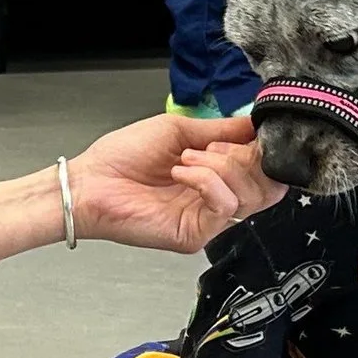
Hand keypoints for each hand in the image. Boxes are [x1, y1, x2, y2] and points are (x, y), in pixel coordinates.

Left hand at [67, 115, 285, 255]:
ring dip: (220, 166)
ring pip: (250, 196)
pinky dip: (207, 181)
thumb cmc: (122, 157)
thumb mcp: (179, 131)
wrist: (88, 182)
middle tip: (211, 148)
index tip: (246, 132)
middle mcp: (217, 200)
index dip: (261, 149)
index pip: (265, 171)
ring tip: (185, 159)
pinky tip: (180, 173)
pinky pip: (224, 206)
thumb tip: (256, 123)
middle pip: (268, 187)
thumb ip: (221, 130)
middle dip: (246, 158)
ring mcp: (208, 221)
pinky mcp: (195, 235)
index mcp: (217, 177)